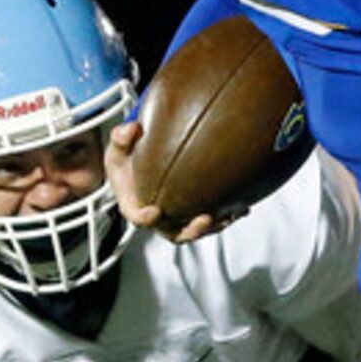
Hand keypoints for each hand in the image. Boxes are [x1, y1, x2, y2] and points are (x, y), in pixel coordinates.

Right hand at [106, 123, 232, 243]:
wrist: (138, 166)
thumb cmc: (127, 160)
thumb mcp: (119, 147)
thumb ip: (121, 138)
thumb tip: (131, 129)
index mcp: (134, 205)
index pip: (138, 217)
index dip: (145, 218)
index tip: (154, 211)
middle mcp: (158, 216)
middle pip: (173, 233)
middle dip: (191, 230)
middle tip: (204, 218)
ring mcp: (177, 217)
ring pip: (195, 230)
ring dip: (214, 226)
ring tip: (230, 214)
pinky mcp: (192, 213)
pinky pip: (211, 221)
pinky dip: (227, 215)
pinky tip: (241, 207)